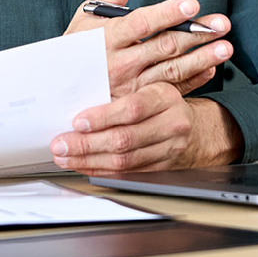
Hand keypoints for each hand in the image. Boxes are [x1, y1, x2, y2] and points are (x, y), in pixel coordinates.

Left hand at [50, 86, 244, 175]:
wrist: (196, 128)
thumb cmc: (163, 102)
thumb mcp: (151, 84)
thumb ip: (123, 85)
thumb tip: (79, 88)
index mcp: (165, 96)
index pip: (132, 108)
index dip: (103, 117)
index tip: (77, 120)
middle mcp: (171, 123)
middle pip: (125, 138)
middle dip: (87, 144)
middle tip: (61, 143)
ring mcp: (168, 149)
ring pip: (124, 160)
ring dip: (89, 160)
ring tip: (65, 156)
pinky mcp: (162, 168)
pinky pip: (127, 173)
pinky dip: (101, 170)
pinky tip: (84, 165)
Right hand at [65, 0, 232, 97]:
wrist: (58, 94)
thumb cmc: (75, 50)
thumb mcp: (85, 18)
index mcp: (107, 37)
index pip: (141, 22)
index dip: (167, 12)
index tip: (192, 4)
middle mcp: (119, 62)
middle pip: (163, 47)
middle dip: (196, 34)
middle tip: (222, 24)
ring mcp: (130, 86)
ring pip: (171, 71)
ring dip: (201, 59)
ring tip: (225, 47)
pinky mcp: (138, 103)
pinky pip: (169, 92)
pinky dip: (192, 82)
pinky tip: (210, 69)